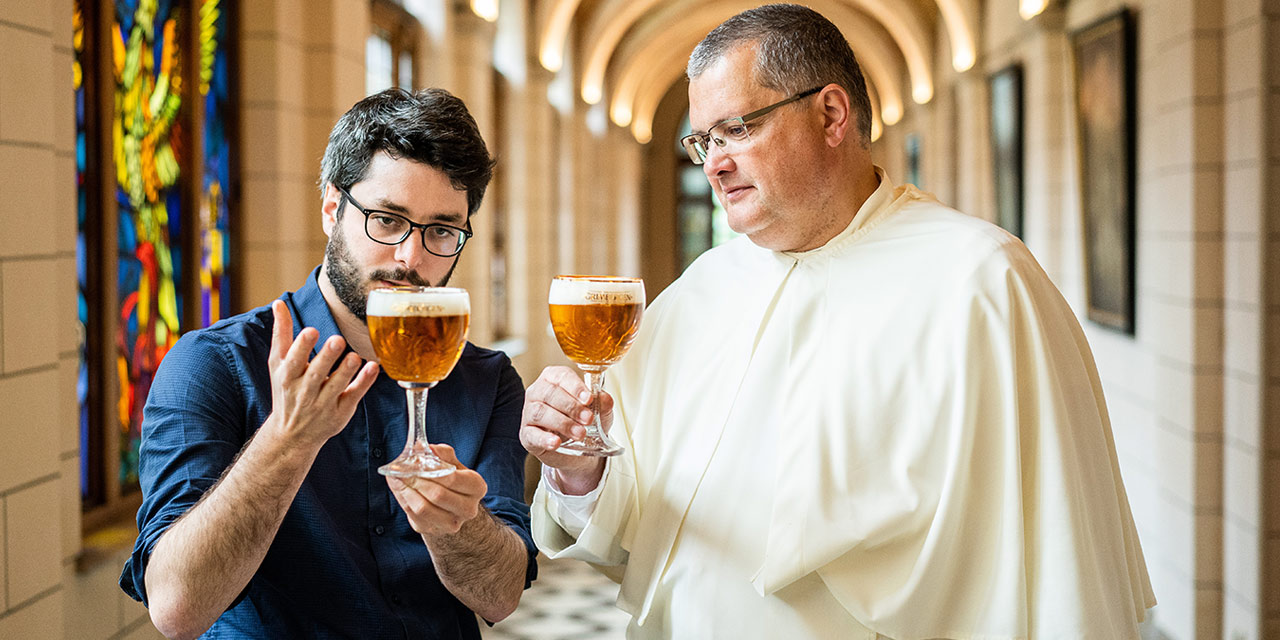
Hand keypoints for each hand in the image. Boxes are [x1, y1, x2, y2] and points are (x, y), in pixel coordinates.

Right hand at [264, 300, 378, 449]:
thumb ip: (281, 333)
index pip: (294, 360)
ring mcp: (323, 404)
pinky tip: (372, 367)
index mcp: (287, 376)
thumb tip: (278, 303)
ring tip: (355, 356)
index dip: (302, 346)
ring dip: (346, 370)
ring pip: (336, 386)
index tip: (312, 331)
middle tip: (337, 340)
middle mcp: (304, 391)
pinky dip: (364, 383)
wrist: (291, 435)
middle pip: (316, 373)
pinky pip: (353, 396)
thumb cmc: (286, 391)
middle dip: (326, 357)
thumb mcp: (278, 364)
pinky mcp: (340, 412)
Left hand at [387, 444, 487, 536]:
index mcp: (477, 488)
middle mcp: (468, 509)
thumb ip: (441, 454)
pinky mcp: (433, 530)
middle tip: (402, 469)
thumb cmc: (452, 482)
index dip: (431, 469)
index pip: (453, 479)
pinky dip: (403, 499)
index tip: (415, 459)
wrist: (452, 508)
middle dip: (416, 480)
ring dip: (406, 491)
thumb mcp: (453, 465)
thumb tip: (422, 447)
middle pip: (437, 495)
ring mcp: (451, 523)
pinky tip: (399, 488)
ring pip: (423, 508)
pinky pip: (413, 515)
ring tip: (397, 478)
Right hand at [519, 366, 608, 491]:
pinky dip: (544, 439)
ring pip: (540, 412)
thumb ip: (603, 403)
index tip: (589, 399)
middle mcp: (538, 392)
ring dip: (562, 423)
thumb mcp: (599, 412)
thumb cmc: (584, 421)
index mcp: (554, 379)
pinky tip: (556, 442)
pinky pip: (531, 434)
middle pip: (549, 393)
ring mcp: (529, 413)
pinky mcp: (527, 435)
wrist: (578, 449)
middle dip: (571, 406)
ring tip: (580, 433)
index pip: (561, 376)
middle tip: (588, 418)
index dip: (575, 387)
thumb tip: (605, 398)